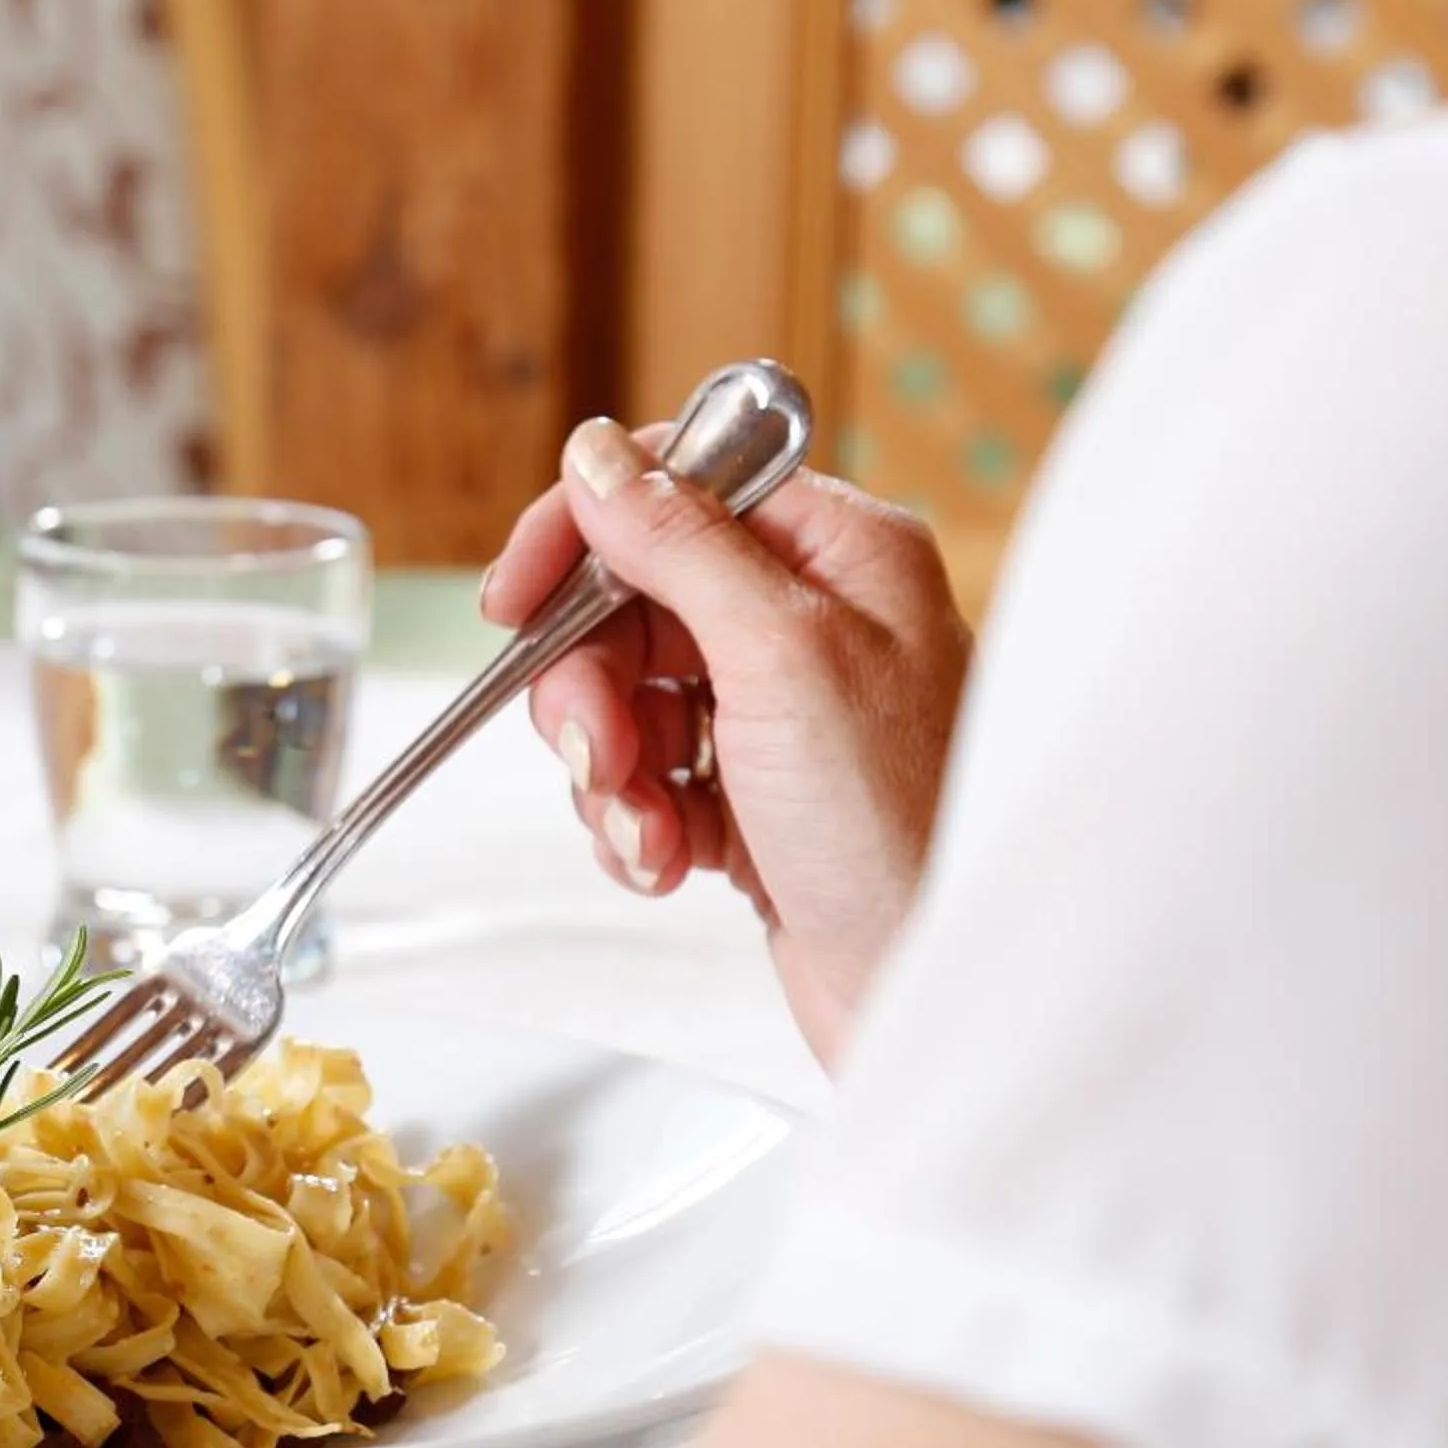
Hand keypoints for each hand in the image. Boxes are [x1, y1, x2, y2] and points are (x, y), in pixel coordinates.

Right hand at [481, 418, 971, 1063]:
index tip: (516, 600)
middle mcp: (811, 620)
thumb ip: (682, 544)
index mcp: (839, 553)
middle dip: (593, 687)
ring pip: (625, 696)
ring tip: (653, 833)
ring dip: (612, 770)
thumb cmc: (897, 831)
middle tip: (599, 753)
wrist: (931, 991)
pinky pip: (644, 776)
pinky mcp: (751, 792)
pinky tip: (672, 864)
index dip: (582, 537)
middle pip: (631, 603)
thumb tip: (596, 456)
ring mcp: (779, 710)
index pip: (674, 488)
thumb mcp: (782, 658)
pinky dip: (636, 821)